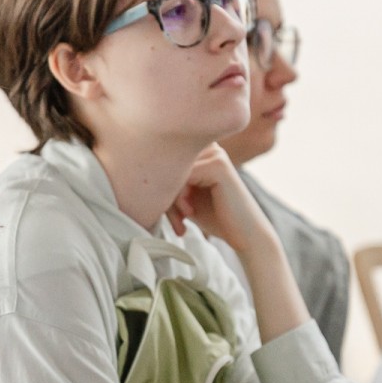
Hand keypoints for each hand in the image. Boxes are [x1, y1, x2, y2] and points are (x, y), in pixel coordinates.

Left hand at [171, 143, 309, 343]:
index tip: (170, 214)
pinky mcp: (218, 165)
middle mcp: (210, 147)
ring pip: (172, 170)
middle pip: (167, 163)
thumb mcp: (186, 197)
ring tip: (181, 219)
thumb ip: (169, 183)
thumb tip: (137, 173)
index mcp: (202, 151)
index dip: (161, 186)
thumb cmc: (215, 217)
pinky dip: (180, 197)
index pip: (166, 160)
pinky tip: (188, 213)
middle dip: (164, 194)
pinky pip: (183, 176)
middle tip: (176, 220)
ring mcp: (215, 154)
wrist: (245, 234)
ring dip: (171, 198)